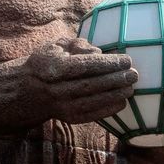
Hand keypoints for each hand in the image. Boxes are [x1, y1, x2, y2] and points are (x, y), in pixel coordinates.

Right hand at [21, 36, 137, 125]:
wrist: (30, 91)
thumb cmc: (49, 63)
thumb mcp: (57, 47)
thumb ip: (77, 45)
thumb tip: (99, 52)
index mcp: (53, 67)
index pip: (85, 65)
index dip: (107, 63)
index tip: (126, 59)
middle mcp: (57, 89)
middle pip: (91, 84)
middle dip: (115, 79)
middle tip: (134, 74)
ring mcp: (63, 106)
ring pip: (93, 101)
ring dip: (115, 94)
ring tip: (131, 87)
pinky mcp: (69, 119)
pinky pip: (92, 115)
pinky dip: (108, 109)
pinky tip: (122, 102)